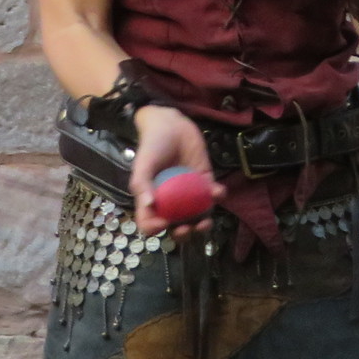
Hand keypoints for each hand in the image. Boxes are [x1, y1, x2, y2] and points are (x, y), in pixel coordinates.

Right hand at [129, 104, 215, 238]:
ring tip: (206, 221)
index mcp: (152, 200)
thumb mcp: (143, 163)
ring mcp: (189, 193)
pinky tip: (217, 191)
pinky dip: (217, 196)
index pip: (150, 222)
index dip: (155, 228)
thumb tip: (148, 205)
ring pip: (197, 216)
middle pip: (176, 226)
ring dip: (203, 223)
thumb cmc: (152, 145)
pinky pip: (212, 195)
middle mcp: (171, 200)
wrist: (171, 124)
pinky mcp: (204, 182)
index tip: (164, 223)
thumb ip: (142, 183)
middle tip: (189, 228)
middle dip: (184, 234)